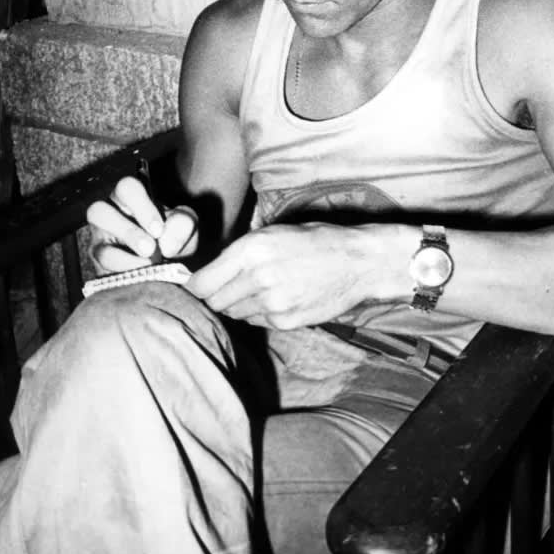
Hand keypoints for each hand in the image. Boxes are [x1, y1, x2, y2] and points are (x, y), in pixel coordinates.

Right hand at [87, 176, 197, 274]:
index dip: (141, 208)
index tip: (158, 230)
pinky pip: (102, 268)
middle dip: (127, 232)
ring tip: (148, 263)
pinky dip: (125, 272)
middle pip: (98, 210)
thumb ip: (183, 224)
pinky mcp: (99, 265)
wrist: (167, 266)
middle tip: (151, 248)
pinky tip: (142, 275)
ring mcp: (99, 241)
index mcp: (130, 197)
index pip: (126, 187)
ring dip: (124, 259)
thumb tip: (167, 242)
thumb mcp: (184, 227)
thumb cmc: (172, 238)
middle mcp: (109, 214)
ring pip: (97, 246)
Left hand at [188, 222, 384, 328]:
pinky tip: (277, 297)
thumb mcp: (272, 232)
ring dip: (238, 305)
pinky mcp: (285, 320)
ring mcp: (272, 302)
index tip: (197, 286)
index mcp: (251, 249)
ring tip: (259, 289)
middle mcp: (258, 277)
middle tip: (228, 287)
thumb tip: (208, 271)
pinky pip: (256, 321)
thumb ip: (239, 252)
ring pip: (233, 313)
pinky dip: (259, 312)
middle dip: (216, 296)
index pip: (201, 283)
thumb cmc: (314, 241)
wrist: (357, 262)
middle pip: (214, 302)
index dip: (195, 286)